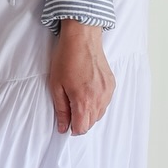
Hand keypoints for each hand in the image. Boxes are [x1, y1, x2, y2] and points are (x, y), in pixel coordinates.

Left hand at [49, 20, 115, 134]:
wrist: (82, 38)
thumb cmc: (66, 58)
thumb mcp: (56, 85)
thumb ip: (61, 109)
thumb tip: (63, 128)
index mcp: (84, 101)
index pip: (82, 128)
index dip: (72, 129)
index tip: (66, 123)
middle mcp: (99, 99)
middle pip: (92, 123)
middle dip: (80, 121)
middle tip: (70, 109)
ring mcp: (107, 92)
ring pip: (100, 113)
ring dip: (89, 113)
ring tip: (78, 99)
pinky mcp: (111, 84)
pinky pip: (105, 102)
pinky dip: (97, 102)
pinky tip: (88, 92)